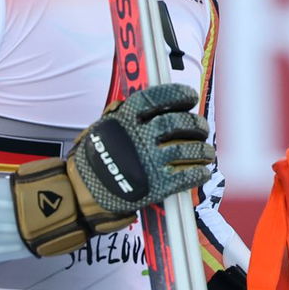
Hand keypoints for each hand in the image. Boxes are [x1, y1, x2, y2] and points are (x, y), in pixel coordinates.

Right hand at [11, 83, 211, 255]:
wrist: (81, 195)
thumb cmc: (93, 161)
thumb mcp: (102, 129)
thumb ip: (121, 116)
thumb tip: (143, 102)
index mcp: (125, 120)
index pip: (156, 98)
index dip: (177, 95)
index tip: (189, 96)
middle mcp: (139, 137)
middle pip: (178, 123)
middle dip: (196, 124)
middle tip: (202, 127)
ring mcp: (149, 161)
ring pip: (187, 150)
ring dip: (202, 150)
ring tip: (207, 152)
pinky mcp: (156, 186)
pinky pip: (186, 176)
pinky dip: (198, 173)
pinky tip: (202, 172)